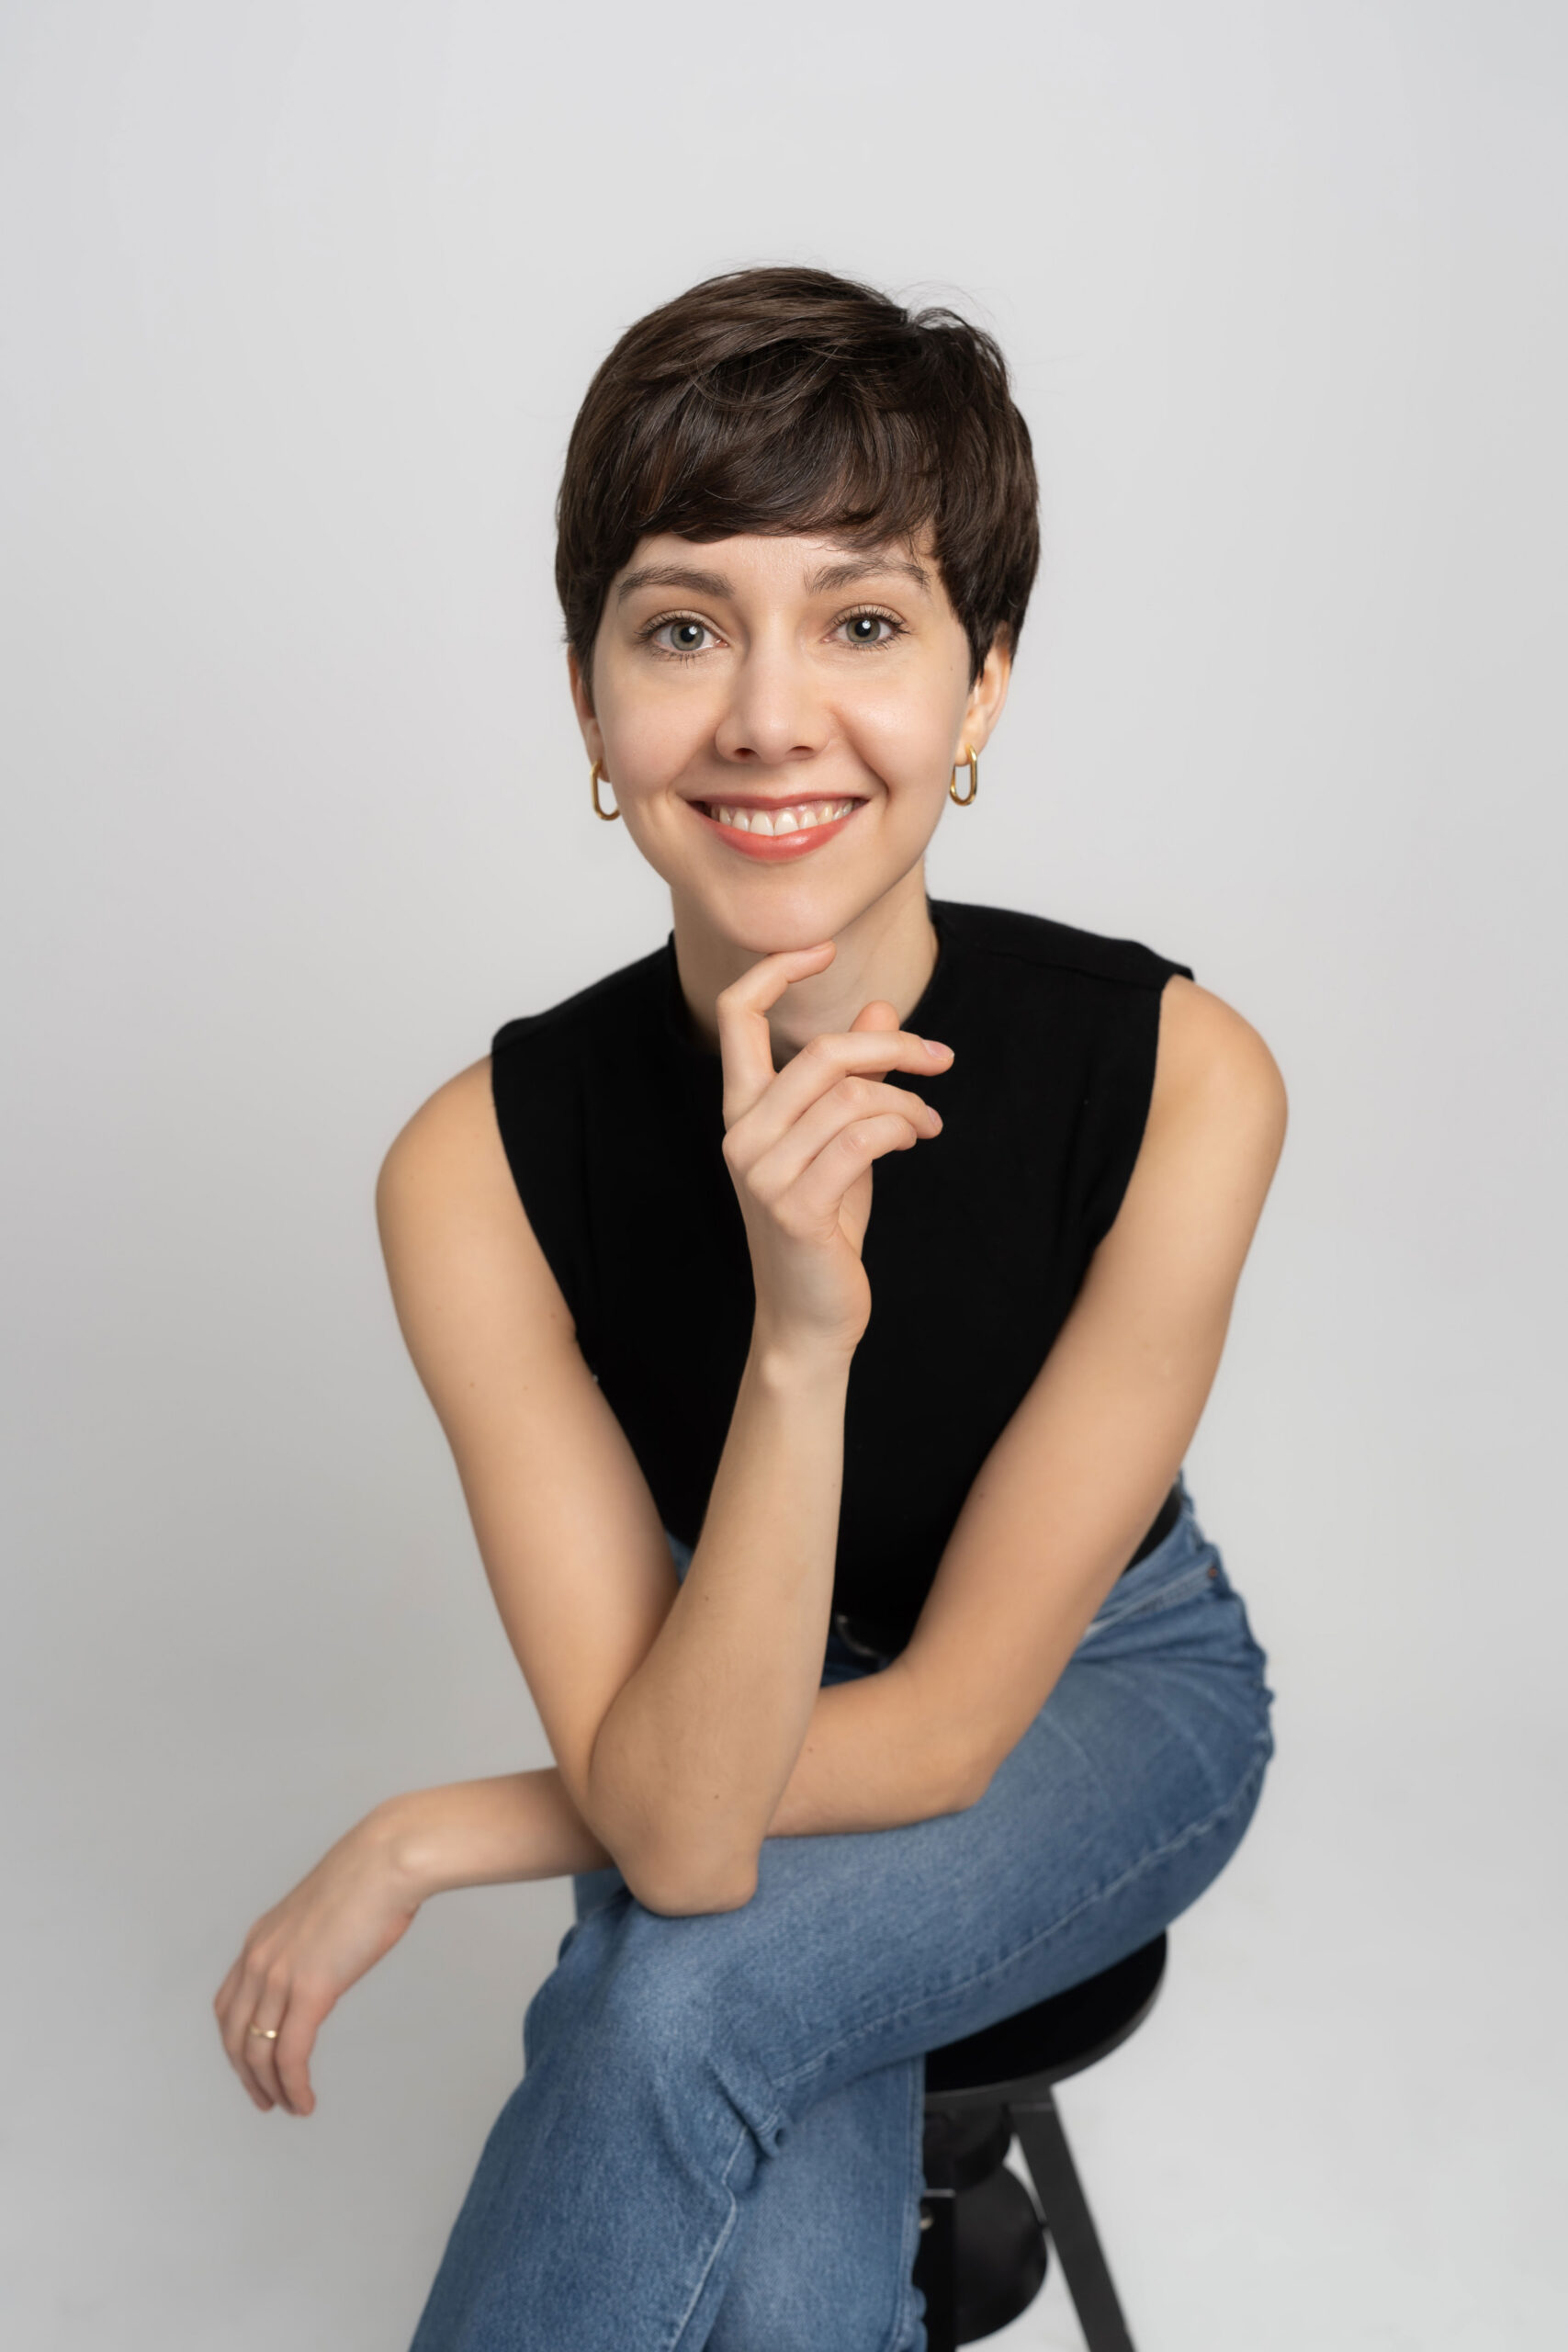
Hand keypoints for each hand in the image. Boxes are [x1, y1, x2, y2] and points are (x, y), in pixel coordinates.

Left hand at [212, 1809, 421, 2115]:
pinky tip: (305, 2100)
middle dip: (246, 2075)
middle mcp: (259, 1959)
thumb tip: (328, 1961)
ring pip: (257, 2052)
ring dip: (270, 2088)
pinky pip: (291, 2054)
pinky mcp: (309, 1990)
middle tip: (265, 2100)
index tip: (251, 2066)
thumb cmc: (371, 1878)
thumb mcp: (324, 1912)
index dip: (235, 2043)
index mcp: (260, 1940)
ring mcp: (280, 1975)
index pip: (228, 2005)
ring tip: (290, 2106)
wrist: (388, 1860)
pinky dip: (293, 2085)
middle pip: (234, 2035)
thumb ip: (313, 1942)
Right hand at [717, 941, 952, 1356]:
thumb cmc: (824, 1227)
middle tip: (939, 1057)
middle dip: (892, 1046)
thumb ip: (853, 1077)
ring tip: (927, 1121)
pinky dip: (902, 1129)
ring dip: (907, 1102)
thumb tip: (880, 1010)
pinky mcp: (795, 1206)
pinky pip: (862, 1139)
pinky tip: (916, 1139)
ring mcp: (762, 1171)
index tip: (825, 949)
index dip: (776, 969)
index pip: (735, 1014)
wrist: (810, 1317)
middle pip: (819, 1051)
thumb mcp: (840, 1140)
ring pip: (851, 1096)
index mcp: (741, 1109)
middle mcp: (741, 1134)